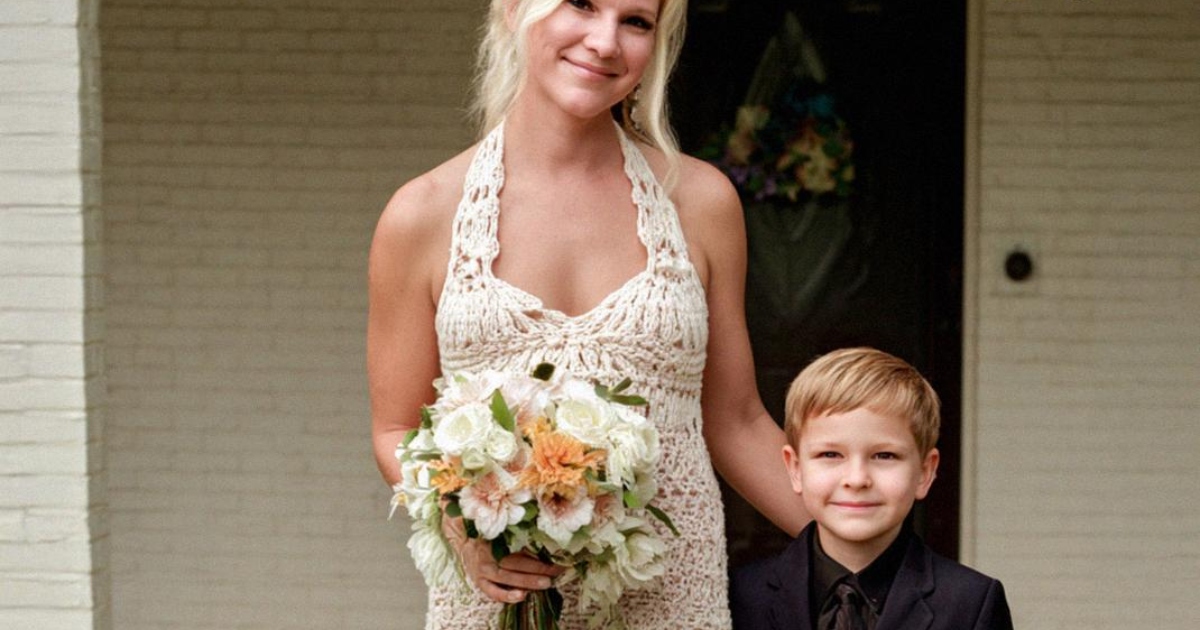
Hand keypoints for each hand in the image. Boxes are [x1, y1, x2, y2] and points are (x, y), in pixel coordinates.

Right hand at [443, 514, 562, 602]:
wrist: (464, 542)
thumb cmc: (489, 536)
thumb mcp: (503, 531)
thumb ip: (519, 535)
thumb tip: (545, 539)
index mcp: (497, 540)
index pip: (521, 548)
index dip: (539, 553)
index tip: (557, 556)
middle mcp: (489, 555)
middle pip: (516, 563)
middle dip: (538, 568)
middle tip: (556, 571)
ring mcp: (483, 570)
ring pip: (506, 577)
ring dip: (527, 581)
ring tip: (545, 584)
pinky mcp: (479, 582)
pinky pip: (492, 592)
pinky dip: (506, 595)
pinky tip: (521, 596)